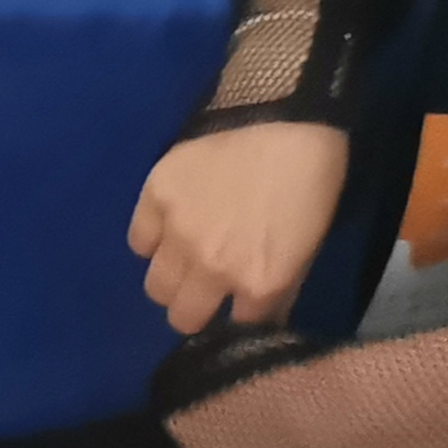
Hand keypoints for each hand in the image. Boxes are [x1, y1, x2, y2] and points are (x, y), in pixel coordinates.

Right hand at [128, 121, 348, 331]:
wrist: (284, 115)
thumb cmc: (309, 182)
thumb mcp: (308, 247)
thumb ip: (279, 290)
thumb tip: (259, 315)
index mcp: (258, 284)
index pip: (237, 331)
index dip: (239, 321)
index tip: (240, 307)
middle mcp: (212, 269)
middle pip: (182, 318)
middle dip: (197, 309)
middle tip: (208, 288)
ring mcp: (177, 233)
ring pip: (155, 287)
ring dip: (172, 279)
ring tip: (187, 256)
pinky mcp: (154, 198)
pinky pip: (138, 241)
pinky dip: (152, 240)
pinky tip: (171, 224)